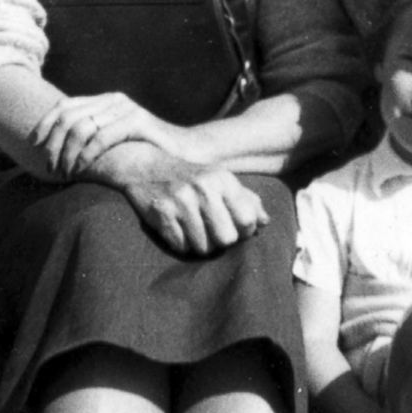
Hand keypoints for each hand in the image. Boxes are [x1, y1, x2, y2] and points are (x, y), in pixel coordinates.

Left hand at [31, 92, 182, 178]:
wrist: (183, 153)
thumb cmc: (145, 152)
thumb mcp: (115, 141)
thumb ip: (92, 137)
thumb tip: (53, 149)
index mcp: (106, 101)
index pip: (64, 105)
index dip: (44, 125)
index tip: (34, 147)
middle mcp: (114, 100)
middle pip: (68, 116)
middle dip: (53, 144)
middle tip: (50, 168)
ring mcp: (127, 109)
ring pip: (81, 127)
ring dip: (67, 153)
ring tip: (65, 172)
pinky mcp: (138, 122)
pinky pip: (101, 137)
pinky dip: (86, 155)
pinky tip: (82, 169)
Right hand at [124, 164, 269, 255]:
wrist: (146, 165)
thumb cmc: (191, 175)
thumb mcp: (220, 179)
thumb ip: (246, 199)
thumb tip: (265, 221)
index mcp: (223, 179)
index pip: (247, 220)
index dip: (245, 230)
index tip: (236, 227)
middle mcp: (204, 188)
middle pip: (227, 238)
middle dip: (222, 240)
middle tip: (214, 231)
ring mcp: (181, 201)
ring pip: (203, 247)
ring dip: (201, 244)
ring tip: (195, 228)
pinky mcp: (161, 214)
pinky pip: (181, 247)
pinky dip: (182, 243)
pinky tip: (179, 228)